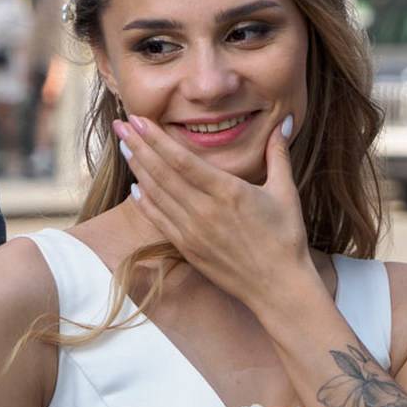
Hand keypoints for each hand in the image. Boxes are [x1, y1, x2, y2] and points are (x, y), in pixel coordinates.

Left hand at [112, 113, 319, 305]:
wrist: (278, 287)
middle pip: (162, 173)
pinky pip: (159, 220)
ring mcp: (192, 231)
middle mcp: (204, 210)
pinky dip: (145, 202)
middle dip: (138, 146)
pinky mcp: (188, 248)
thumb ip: (278, 154)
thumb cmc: (286, 238)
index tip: (138, 120)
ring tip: (124, 147)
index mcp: (227, 191)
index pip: (181, 159)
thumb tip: (286, 122)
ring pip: (157, 194)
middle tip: (120, 126)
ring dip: (138, 169)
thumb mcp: (285, 192)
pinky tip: (134, 187)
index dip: (156, 139)